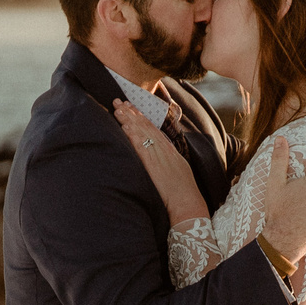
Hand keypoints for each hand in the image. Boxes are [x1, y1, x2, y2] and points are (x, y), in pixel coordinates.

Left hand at [112, 99, 204, 222]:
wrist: (188, 204)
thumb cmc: (183, 194)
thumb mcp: (178, 172)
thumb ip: (167, 163)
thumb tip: (159, 159)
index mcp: (170, 151)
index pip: (153, 129)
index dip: (141, 117)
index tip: (131, 107)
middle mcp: (165, 149)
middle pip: (146, 126)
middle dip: (132, 113)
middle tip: (119, 100)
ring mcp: (159, 155)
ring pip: (143, 132)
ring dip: (129, 119)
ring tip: (117, 107)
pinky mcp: (153, 164)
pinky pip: (141, 145)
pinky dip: (132, 134)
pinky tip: (124, 126)